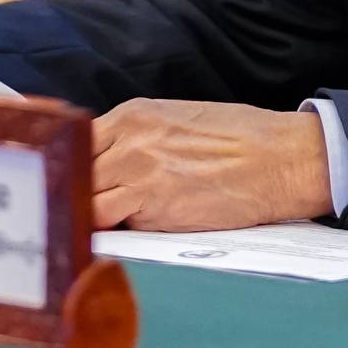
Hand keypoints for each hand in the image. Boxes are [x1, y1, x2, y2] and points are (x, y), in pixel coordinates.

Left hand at [90, 100, 332, 230]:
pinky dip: (118, 231)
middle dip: (76, 192)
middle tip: (76, 207)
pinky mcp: (156, 211)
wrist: (281, 159)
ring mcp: (140, 177)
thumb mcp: (176, 118)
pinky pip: (117, 226)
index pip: (76, 141)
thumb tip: (106, 161)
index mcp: (133, 115)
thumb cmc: (239, 138)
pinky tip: (130, 229)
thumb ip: (135, 136)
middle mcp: (129, 142)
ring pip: (87, 203)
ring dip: (91, 215)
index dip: (71, 164)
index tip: (66, 179)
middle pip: (76, 172)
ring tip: (100, 223)